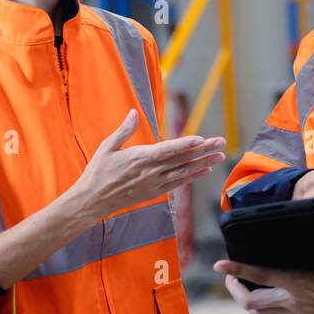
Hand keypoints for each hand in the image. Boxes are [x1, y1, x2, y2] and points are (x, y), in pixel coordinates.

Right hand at [68, 109, 226, 226]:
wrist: (92, 201)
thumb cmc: (98, 172)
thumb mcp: (107, 147)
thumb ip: (124, 130)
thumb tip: (133, 112)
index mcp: (140, 157)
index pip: (168, 150)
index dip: (185, 144)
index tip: (201, 139)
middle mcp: (151, 171)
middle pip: (182, 159)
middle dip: (203, 150)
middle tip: (221, 142)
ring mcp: (154, 183)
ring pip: (184, 171)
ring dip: (203, 163)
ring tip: (220, 156)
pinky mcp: (154, 192)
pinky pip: (178, 183)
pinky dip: (192, 177)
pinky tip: (205, 170)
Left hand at [213, 240, 313, 313]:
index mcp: (302, 285)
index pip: (262, 277)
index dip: (238, 271)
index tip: (219, 264)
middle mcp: (294, 300)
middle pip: (250, 302)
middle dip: (235, 288)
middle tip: (229, 274)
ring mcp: (297, 310)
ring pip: (258, 312)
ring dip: (245, 299)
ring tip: (241, 284)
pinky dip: (260, 306)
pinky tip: (263, 293)